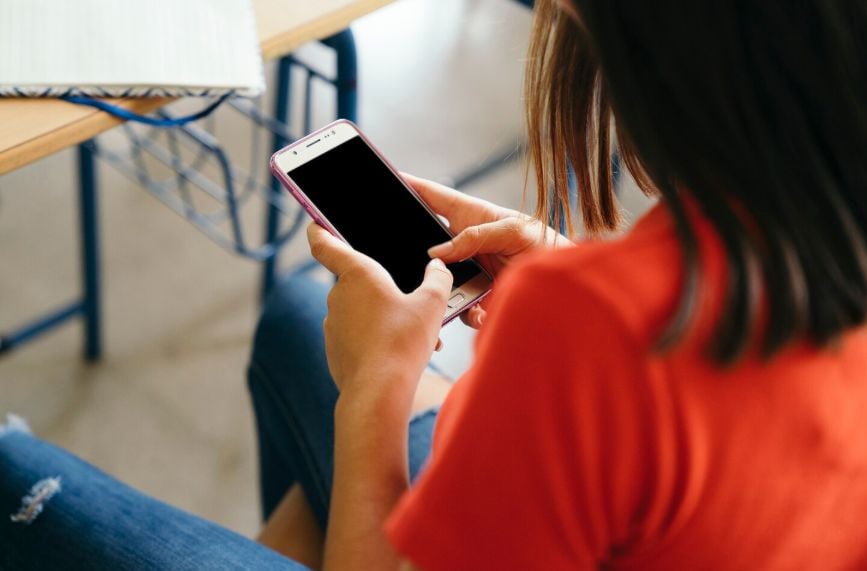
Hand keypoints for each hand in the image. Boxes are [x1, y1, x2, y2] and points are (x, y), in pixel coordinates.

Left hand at [307, 223, 452, 411]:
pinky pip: (357, 335)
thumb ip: (438, 280)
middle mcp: (337, 296)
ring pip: (360, 311)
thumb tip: (438, 268)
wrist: (379, 392)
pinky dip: (375, 338)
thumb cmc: (404, 342)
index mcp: (357, 274)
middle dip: (382, 288)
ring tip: (415, 335)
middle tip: (411, 299)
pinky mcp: (335, 349)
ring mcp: (332, 324)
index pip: (324, 243)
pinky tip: (399, 353)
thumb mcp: (433, 305)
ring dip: (383, 316)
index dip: (318, 229)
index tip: (314, 222)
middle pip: (356, 281)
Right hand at [406, 173, 572, 328]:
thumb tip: (438, 253)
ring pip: (436, 279)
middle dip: (413, 250)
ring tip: (459, 295)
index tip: (387, 178)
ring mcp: (466, 270)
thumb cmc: (546, 247)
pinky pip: (455, 307)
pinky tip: (481, 314)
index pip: (433, 196)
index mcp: (471, 216)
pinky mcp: (473, 297)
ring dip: (440, 290)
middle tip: (404, 256)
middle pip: (426, 243)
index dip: (410, 186)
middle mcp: (464, 243)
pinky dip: (463, 314)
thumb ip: (476, 236)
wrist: (563, 287)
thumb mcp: (514, 232)